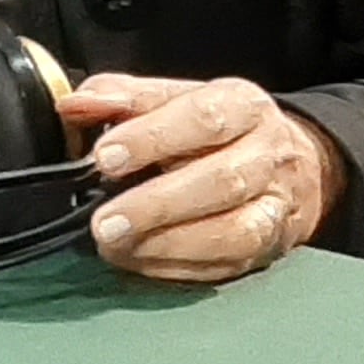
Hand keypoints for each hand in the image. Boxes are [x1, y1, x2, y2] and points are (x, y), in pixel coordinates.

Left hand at [60, 73, 344, 282]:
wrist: (288, 164)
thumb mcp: (172, 98)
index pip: (204, 118)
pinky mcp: (270, 247)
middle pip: (223, 180)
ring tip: (116, 246)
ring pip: (236, 231)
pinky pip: (230, 263)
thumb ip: (122, 97)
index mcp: (243, 105)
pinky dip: (180, 266)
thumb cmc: (212, 129)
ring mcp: (275, 204)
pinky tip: (140, 260)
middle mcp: (268, 153)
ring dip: (169, 244)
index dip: (152, 138)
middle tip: (104, 222)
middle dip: (157, 205)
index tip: (104, 157)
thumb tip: (74, 105)